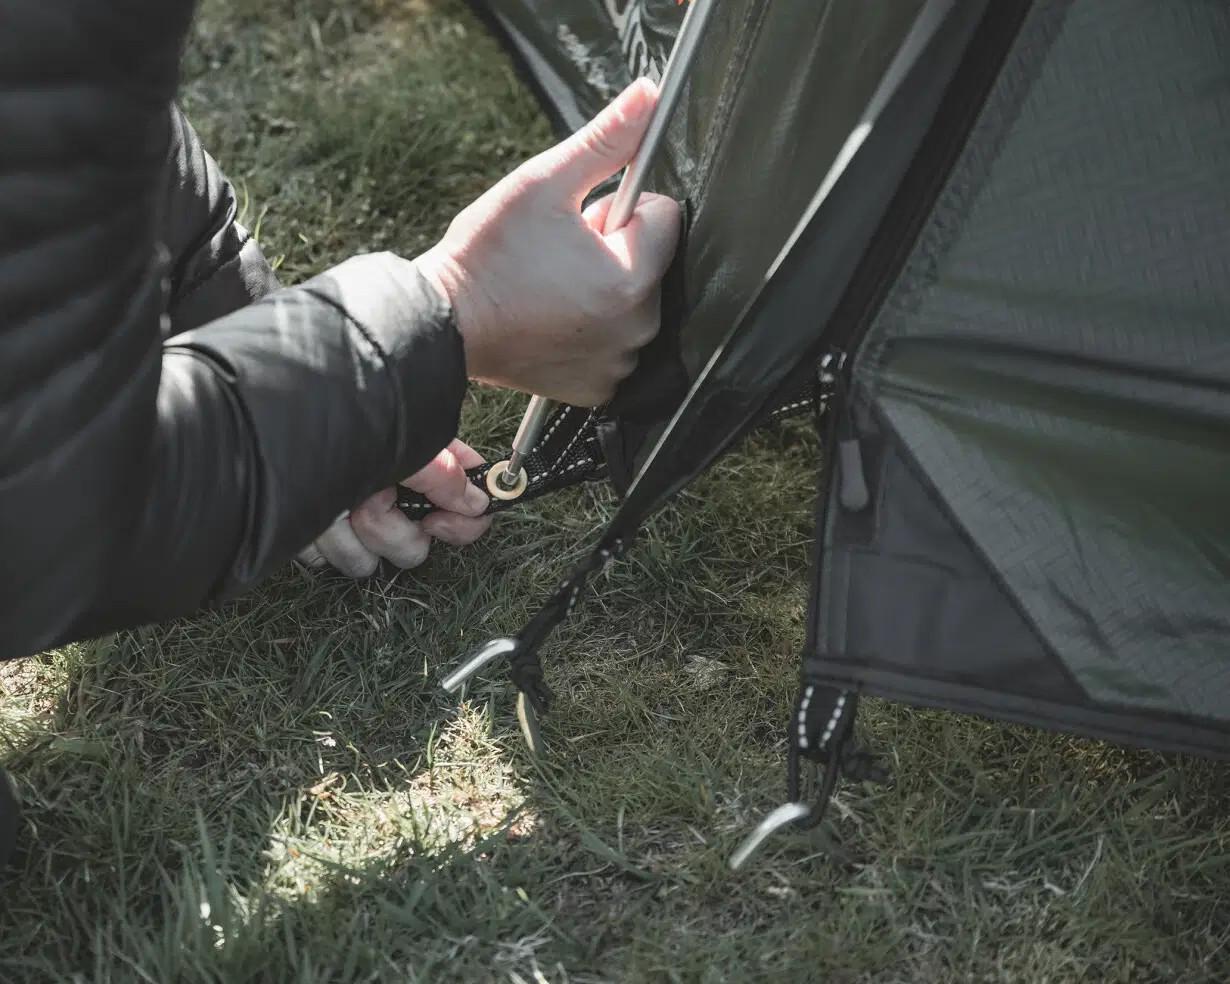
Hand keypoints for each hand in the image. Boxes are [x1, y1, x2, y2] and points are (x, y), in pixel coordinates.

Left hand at [299, 440, 491, 577]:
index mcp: (416, 466)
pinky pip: (328, 563)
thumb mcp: (405, 444)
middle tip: (373, 499)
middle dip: (393, 530)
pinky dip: (320, 542)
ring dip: (352, 537)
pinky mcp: (313, 539)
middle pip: (415, 546)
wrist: (273, 440)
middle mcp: (387, 494)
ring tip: (336, 504)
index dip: (461, 523)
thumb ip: (447, 474)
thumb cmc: (342, 426)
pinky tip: (313, 515)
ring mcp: (349, 520)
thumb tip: (476, 501)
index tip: (439, 520)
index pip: (465, 506)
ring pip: (369, 562)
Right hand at [416, 78, 681, 406]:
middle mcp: (635, 329)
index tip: (580, 222)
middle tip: (556, 257)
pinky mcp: (597, 389)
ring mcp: (617, 364)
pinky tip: (551, 320)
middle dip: (614, 252)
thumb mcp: (543, 184)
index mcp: (631, 278)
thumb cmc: (487, 255)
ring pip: (633, 306)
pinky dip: (592, 333)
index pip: (665, 220)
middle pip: (651, 266)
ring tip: (549, 288)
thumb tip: (650, 95)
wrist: (441, 326)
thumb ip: (605, 141)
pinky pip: (614, 347)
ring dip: (604, 292)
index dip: (621, 211)